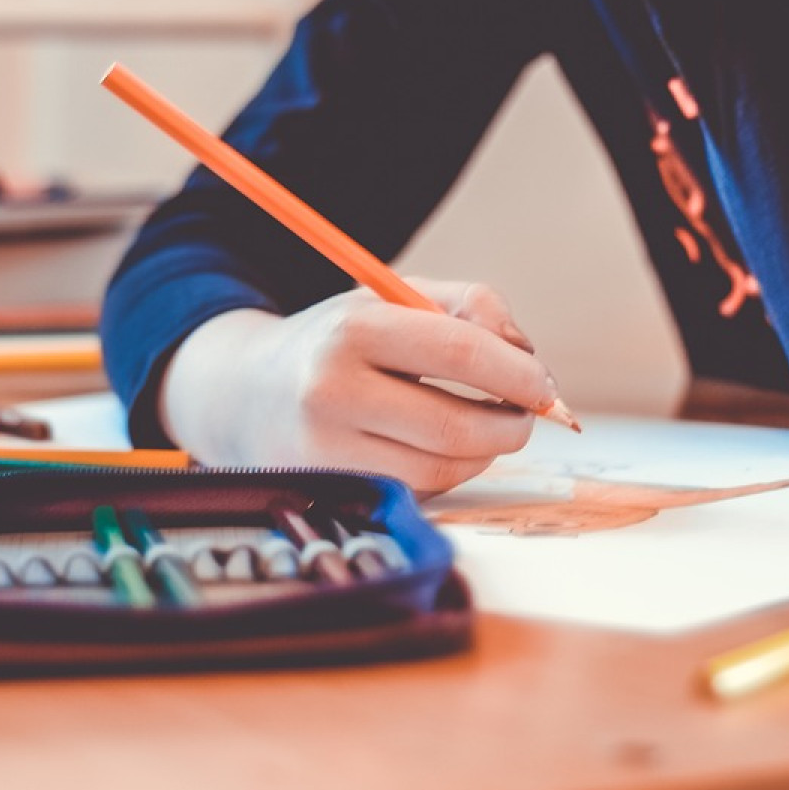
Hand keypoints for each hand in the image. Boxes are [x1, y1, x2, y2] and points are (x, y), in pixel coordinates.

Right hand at [157, 279, 558, 496]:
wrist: (244, 392)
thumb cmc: (339, 341)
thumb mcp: (395, 299)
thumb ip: (472, 307)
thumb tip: (528, 359)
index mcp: (354, 331)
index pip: (462, 354)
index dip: (520, 374)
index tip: (544, 385)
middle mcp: (332, 393)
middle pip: (458, 426)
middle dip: (512, 424)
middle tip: (526, 414)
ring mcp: (327, 451)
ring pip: (443, 470)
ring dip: (484, 453)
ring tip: (485, 427)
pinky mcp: (330, 490)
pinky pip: (418, 491)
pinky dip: (449, 473)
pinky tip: (443, 448)